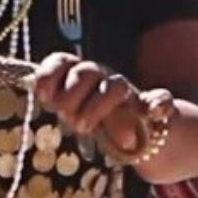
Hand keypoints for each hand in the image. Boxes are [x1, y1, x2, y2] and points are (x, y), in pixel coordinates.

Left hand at [30, 52, 145, 144]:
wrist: (141, 136)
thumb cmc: (95, 118)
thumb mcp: (73, 111)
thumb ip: (57, 99)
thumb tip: (36, 86)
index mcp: (80, 76)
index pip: (63, 61)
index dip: (50, 74)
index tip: (42, 95)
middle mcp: (103, 78)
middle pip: (85, 71)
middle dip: (70, 94)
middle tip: (65, 116)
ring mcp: (129, 93)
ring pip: (116, 86)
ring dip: (98, 105)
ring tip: (82, 127)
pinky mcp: (156, 106)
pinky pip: (161, 99)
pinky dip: (156, 105)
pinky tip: (151, 113)